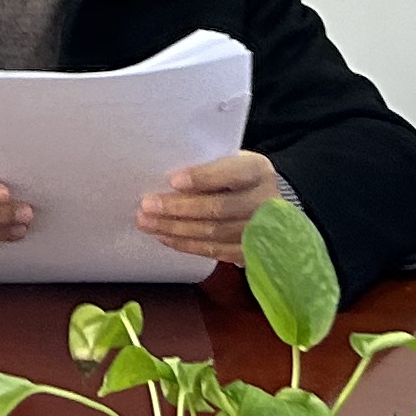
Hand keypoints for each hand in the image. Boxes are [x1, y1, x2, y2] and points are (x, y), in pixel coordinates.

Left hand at [136, 152, 279, 262]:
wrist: (269, 203)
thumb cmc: (239, 177)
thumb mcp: (232, 161)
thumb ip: (211, 168)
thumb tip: (168, 180)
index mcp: (258, 171)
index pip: (232, 174)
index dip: (203, 178)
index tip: (173, 180)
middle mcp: (264, 203)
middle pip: (219, 208)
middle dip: (179, 208)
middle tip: (147, 205)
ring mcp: (259, 233)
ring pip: (213, 233)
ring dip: (175, 229)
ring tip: (146, 222)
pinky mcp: (249, 254)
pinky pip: (213, 251)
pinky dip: (186, 244)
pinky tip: (164, 236)